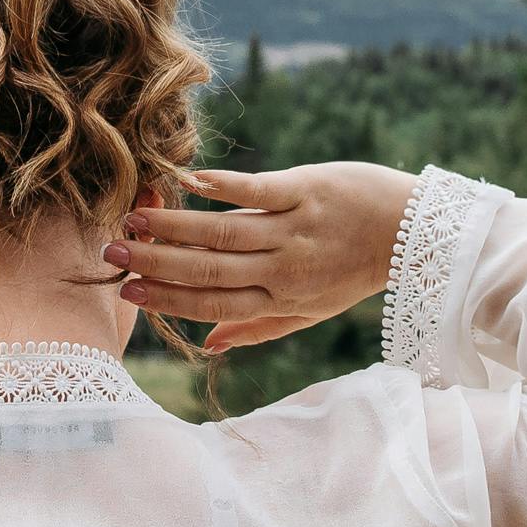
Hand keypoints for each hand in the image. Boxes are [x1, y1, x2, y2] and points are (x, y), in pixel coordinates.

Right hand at [100, 160, 418, 352]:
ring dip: (175, 225)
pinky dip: (220, 187)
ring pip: (224, 232)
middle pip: (210, 270)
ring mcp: (295, 228)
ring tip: (135, 218)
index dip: (168, 300)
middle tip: (113, 252)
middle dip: (156, 263)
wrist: (413, 231)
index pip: (213, 305)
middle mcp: (284, 269)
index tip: (128, 291)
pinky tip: (186, 181)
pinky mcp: (306, 189)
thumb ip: (258, 327)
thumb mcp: (311, 311)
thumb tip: (210, 345)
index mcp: (281, 300)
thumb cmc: (352, 271)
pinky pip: (256, 190)